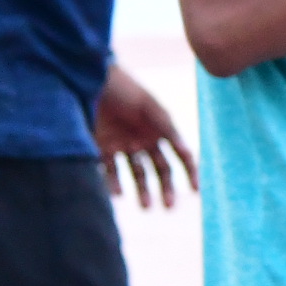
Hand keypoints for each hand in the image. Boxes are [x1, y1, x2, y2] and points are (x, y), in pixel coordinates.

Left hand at [94, 59, 193, 207]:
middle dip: (166, 189)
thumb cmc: (124, 88)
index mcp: (160, 130)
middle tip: (169, 206)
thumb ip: (167, 128)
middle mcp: (143, 140)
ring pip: (137, 175)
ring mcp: (122, 146)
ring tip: (146, 206)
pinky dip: (114, 184)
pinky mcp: (101, 148)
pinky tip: (119, 193)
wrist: (89, 78)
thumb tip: (187, 152)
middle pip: (160, 170)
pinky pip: (110, 172)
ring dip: (143, 191)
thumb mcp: (150, 106)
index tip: (195, 190)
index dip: (190, 172)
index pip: (180, 156)